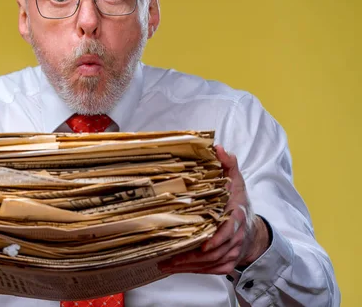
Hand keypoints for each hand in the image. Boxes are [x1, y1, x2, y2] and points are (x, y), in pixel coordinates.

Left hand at [157, 145, 269, 274]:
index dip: (215, 239)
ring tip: (166, 263)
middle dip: (192, 256)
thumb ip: (228, 165)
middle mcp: (234, 238)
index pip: (227, 231)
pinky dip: (192, 270)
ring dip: (188, 265)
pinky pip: (209, 270)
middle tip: (171, 255)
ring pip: (209, 264)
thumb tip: (218, 148)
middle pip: (214, 251)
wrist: (253, 230)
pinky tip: (174, 267)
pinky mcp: (225, 263)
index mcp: (235, 218)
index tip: (202, 244)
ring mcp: (230, 253)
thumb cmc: (239, 205)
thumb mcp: (237, 182)